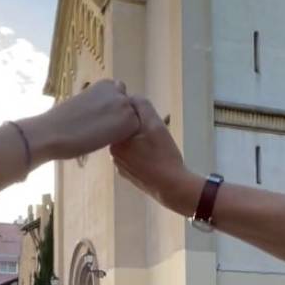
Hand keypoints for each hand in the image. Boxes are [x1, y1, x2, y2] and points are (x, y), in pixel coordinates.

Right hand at [25, 80, 139, 162]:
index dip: (114, 112)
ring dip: (124, 129)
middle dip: (122, 118)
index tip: (102, 122)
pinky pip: (134, 132)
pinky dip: (124, 139)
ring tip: (104, 138)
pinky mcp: (130, 120)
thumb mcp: (82, 104)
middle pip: (129, 108)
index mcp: (104, 84)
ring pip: (133, 119)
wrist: (53, 132)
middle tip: (106, 132)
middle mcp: (117, 89)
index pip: (120, 98)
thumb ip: (97, 105)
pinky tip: (107, 142)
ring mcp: (125, 104)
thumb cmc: (59, 123)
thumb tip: (102, 115)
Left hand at [110, 97, 200, 215]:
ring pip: (131, 144)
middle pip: (127, 131)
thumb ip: (141, 106)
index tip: (153, 124)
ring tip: (158, 148)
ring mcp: (119, 166)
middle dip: (141, 128)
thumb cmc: (164, 156)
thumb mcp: (155, 124)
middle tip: (158, 136)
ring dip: (142, 141)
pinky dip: (143, 155)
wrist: (172, 187)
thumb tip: (130, 96)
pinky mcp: (128, 175)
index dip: (140, 116)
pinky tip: (155, 159)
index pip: (124, 117)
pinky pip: (134, 157)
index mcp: (115, 140)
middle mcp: (113, 153)